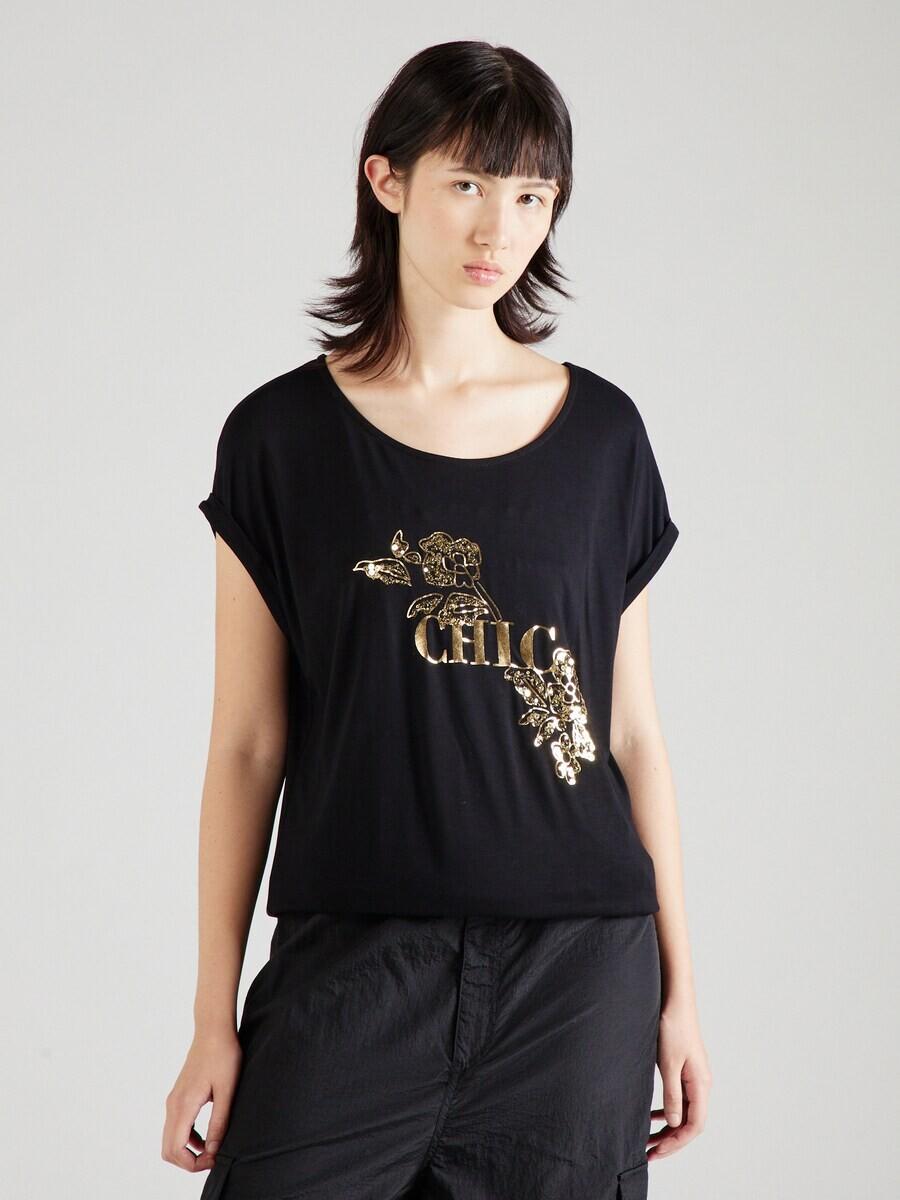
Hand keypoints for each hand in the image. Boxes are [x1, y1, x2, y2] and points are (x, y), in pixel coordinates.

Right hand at [161, 1028, 242, 1171]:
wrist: (213, 1030)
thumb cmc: (223, 1056)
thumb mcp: (227, 1090)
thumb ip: (219, 1121)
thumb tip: (213, 1150)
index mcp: (183, 1105)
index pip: (175, 1149)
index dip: (193, 1164)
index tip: (215, 1159)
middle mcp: (173, 1105)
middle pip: (168, 1150)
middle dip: (188, 1162)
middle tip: (213, 1158)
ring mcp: (174, 1100)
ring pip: (171, 1140)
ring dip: (188, 1151)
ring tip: (213, 1149)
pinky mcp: (179, 1096)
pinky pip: (176, 1127)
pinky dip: (187, 1139)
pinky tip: (208, 1136)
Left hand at [647, 997, 711, 1160]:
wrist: (675, 999)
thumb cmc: (673, 1027)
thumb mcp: (668, 1064)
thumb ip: (672, 1095)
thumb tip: (673, 1123)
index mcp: (701, 1085)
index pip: (694, 1126)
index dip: (676, 1142)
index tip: (656, 1152)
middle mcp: (702, 1084)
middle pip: (690, 1123)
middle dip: (670, 1140)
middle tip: (648, 1152)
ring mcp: (695, 1077)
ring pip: (684, 1112)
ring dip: (668, 1127)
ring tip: (648, 1139)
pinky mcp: (686, 1070)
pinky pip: (680, 1099)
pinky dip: (667, 1111)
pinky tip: (652, 1116)